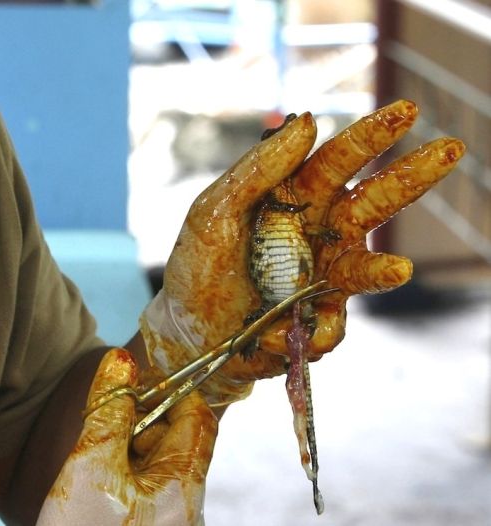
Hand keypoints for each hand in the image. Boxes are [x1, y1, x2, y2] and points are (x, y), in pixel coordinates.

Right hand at [36, 348, 217, 525]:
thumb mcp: (90, 468)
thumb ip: (108, 412)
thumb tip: (120, 361)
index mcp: (185, 488)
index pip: (198, 420)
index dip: (171, 392)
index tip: (135, 380)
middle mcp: (185, 507)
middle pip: (175, 440)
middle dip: (140, 419)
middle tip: (103, 416)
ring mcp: (166, 521)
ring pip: (155, 463)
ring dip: (125, 445)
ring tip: (92, 451)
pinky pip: (141, 487)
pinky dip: (119, 471)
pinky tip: (93, 478)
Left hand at [140, 100, 464, 404]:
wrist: (189, 336)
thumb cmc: (196, 269)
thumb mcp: (213, 213)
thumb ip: (257, 170)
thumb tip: (308, 121)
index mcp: (292, 200)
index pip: (335, 161)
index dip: (369, 137)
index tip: (404, 112)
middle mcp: (317, 234)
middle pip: (372, 203)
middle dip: (409, 178)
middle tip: (449, 149)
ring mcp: (323, 278)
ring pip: (366, 267)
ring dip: (381, 269)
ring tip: (396, 269)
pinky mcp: (320, 320)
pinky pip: (332, 325)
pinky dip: (303, 332)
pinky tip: (268, 335)